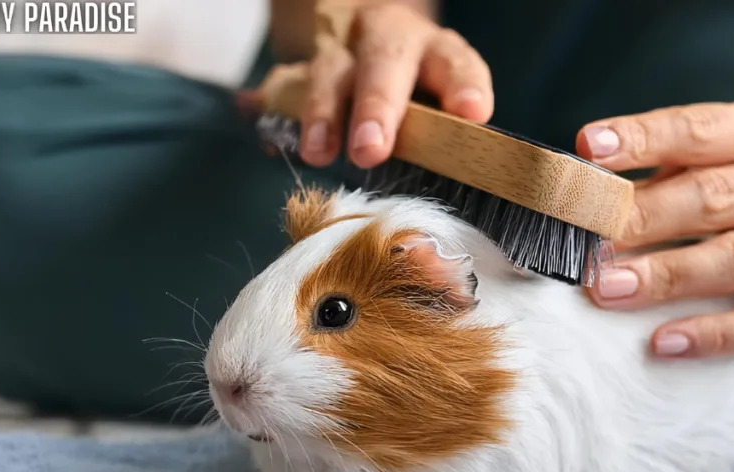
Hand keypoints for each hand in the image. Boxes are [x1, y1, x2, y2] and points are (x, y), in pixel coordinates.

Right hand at [296, 2, 493, 169]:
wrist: (372, 47)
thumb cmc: (418, 98)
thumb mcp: (442, 110)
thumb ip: (446, 139)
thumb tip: (459, 168)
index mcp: (438, 52)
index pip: (455, 63)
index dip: (462, 85)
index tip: (470, 112)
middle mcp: (392, 41)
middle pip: (385, 62)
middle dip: (377, 106)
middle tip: (370, 150)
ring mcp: (345, 51)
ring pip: (331, 70)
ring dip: (323, 112)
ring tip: (319, 154)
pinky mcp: (307, 67)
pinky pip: (286, 83)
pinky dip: (277, 104)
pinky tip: (263, 127)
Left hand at [577, 101, 733, 358]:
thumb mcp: (710, 171)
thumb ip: (654, 178)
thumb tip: (575, 195)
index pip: (704, 129)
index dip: (644, 137)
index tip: (588, 147)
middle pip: (717, 195)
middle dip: (643, 217)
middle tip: (586, 238)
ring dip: (666, 275)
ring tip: (606, 288)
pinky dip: (713, 333)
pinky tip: (662, 341)